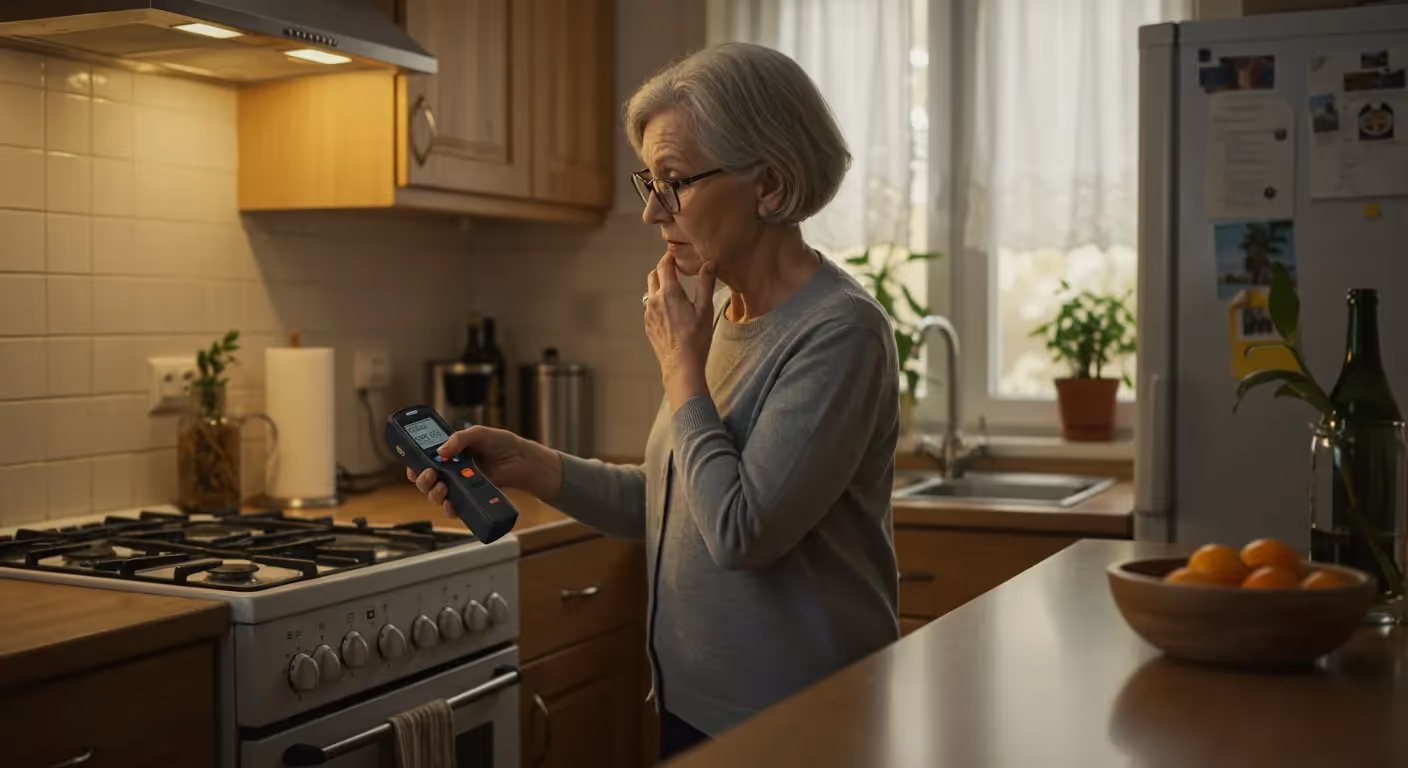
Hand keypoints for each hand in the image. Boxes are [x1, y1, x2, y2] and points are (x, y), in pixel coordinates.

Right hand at [406, 426, 562, 517]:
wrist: (523, 461)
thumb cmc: (502, 444)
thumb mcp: (479, 434)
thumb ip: (459, 438)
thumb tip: (441, 451)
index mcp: (449, 454)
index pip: (424, 462)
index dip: (414, 465)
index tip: (412, 465)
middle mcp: (451, 472)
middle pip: (426, 482)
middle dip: (422, 480)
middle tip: (431, 474)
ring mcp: (460, 486)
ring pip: (436, 497)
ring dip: (434, 495)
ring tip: (444, 487)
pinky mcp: (471, 499)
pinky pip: (455, 509)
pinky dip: (449, 509)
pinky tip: (451, 504)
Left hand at [644, 253, 715, 407]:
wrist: (681, 365)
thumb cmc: (696, 338)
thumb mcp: (705, 309)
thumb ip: (706, 283)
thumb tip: (710, 262)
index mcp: (669, 293)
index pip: (664, 266)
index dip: (669, 257)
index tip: (674, 254)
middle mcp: (654, 300)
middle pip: (653, 276)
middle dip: (662, 270)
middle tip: (674, 270)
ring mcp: (648, 314)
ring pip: (650, 292)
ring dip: (659, 287)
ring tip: (673, 291)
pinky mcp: (648, 326)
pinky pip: (650, 308)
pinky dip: (658, 303)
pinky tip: (670, 312)